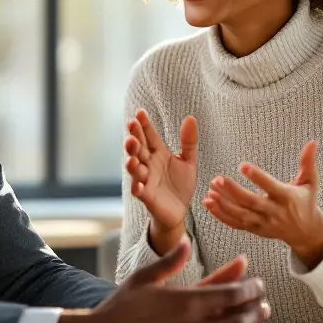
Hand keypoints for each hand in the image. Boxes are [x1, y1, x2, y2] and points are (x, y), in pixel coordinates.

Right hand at [51, 239, 268, 322]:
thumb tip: (187, 242)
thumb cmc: (120, 306)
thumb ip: (169, 261)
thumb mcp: (144, 278)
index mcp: (182, 300)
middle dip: (256, 314)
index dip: (250, 290)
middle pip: (236, 321)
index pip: (229, 295)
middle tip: (265, 307)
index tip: (258, 285)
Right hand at [125, 110, 197, 254]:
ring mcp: (146, 180)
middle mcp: (149, 165)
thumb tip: (191, 117)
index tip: (140, 112)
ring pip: (136, 169)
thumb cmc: (179, 185)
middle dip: (134, 138)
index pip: (150, 136)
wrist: (179, 211)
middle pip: (139, 150)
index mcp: (158, 154)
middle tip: (131, 127)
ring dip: (131, 162)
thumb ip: (188, 141)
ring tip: (131, 156)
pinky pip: (140, 192)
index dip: (145, 125)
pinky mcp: (147, 197)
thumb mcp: (187, 161)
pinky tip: (137, 184)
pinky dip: (137, 188)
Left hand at [202, 140, 322, 269]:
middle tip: (217, 179)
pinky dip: (220, 215)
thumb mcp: (310, 183)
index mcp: (287, 198)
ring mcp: (262, 223)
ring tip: (209, 191)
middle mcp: (273, 212)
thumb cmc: (306, 202)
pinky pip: (235, 224)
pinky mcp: (254, 229)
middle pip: (250, 202)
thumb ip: (308, 163)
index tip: (242, 165)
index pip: (270, 187)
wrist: (305, 232)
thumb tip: (312, 142)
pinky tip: (208, 203)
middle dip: (233, 192)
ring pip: (240, 215)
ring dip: (223, 204)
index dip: (257, 177)